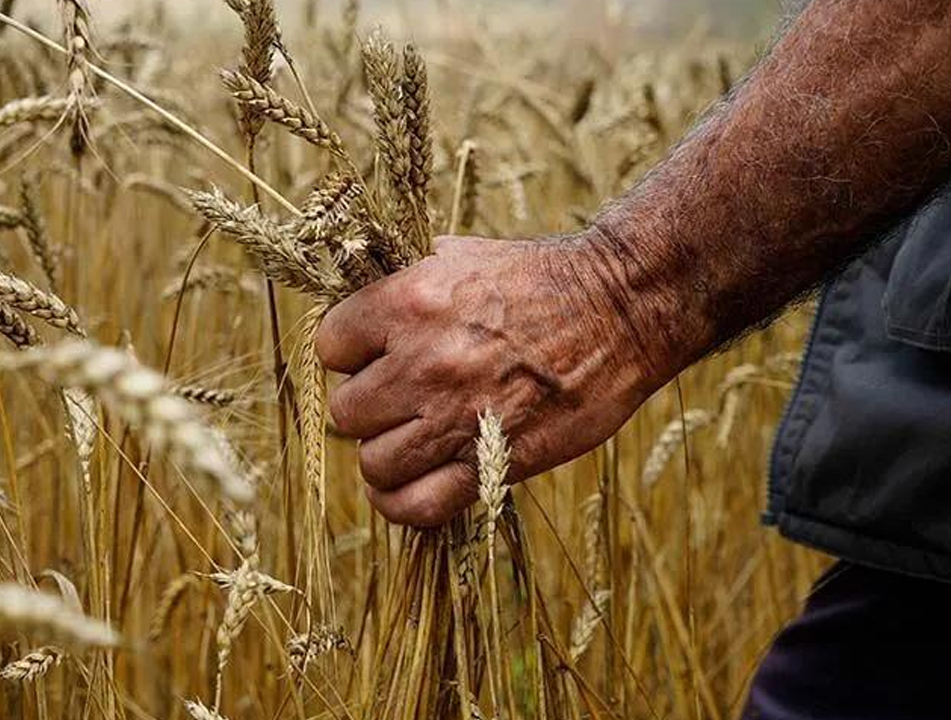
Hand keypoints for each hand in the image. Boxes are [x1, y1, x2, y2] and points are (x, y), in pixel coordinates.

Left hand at [316, 233, 687, 526]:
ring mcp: (455, 416)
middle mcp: (423, 361)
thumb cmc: (538, 278)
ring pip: (374, 462)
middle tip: (399, 399)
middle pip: (346, 410)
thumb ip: (402, 282)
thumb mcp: (460, 255)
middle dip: (368, 407)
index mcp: (409, 302)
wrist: (619, 309)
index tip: (374, 355)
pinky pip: (416, 505)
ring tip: (409, 441)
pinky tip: (406, 487)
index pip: (330, 346)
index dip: (350, 353)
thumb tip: (361, 307)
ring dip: (386, 455)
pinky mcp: (491, 462)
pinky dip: (401, 503)